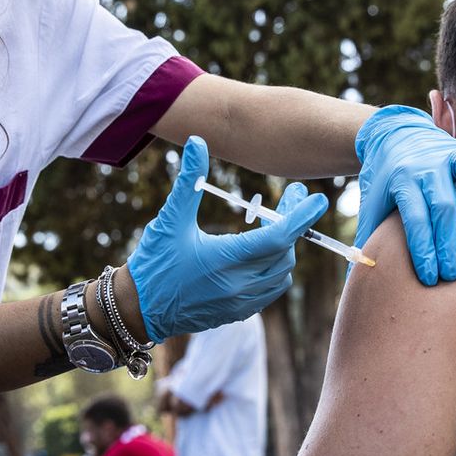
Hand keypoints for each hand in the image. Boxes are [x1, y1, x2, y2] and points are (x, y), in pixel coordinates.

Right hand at [128, 136, 328, 340]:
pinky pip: (269, 290)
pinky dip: (274, 270)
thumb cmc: (153, 262)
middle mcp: (239, 285)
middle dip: (293, 225)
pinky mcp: (236, 313)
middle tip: (291, 199)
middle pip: (285, 252)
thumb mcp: (170, 219)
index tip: (318, 198)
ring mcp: (239, 303)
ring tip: (276, 224)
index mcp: (226, 259)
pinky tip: (263, 253)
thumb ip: (189, 180)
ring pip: (281, 274)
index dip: (301, 216)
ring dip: (285, 249)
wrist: (137, 309)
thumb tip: (197, 142)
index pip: (278, 236)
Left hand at [354, 106, 455, 285]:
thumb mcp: (372, 203)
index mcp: (401, 179)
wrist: (394, 135)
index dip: (423, 249)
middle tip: (450, 274)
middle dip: (449, 244)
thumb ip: (368, 237)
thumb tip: (358, 279)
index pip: (414, 218)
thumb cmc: (386, 180)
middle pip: (444, 206)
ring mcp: (451, 154)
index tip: (429, 276)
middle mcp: (427, 165)